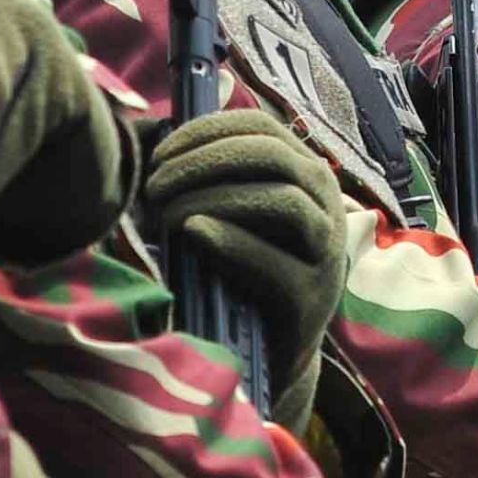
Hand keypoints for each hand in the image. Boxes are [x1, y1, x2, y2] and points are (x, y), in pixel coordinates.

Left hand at [144, 109, 348, 435]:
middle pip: (271, 154)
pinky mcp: (312, 296)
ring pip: (283, 199)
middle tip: (155, 186)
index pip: (260, 126)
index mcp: (304, 171)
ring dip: (216, 197)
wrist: (271, 350)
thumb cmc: (241, 270)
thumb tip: (151, 137)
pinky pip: (275, 260)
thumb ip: (210, 176)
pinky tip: (193, 234)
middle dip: (204, 161)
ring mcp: (326, 249)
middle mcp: (325, 201)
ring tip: (167, 214)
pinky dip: (230, 241)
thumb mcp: (233, 214)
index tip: (159, 153)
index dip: (206, 131)